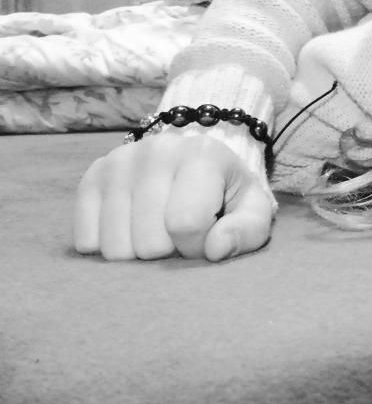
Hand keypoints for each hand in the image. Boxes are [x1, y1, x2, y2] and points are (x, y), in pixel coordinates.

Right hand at [74, 131, 273, 261]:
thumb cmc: (228, 194)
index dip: (198, 247)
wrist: (197, 164)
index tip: (208, 236)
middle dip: (169, 251)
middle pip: (148, 242)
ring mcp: (119, 161)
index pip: (186, 225)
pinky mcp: (92, 177)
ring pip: (115, 248)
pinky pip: (87, 242)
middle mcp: (156, 150)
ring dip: (139, 253)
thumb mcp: (253, 211)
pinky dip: (110, 247)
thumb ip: (246, 232)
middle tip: (182, 232)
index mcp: (202, 154)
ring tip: (159, 228)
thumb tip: (215, 249)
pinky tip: (133, 227)